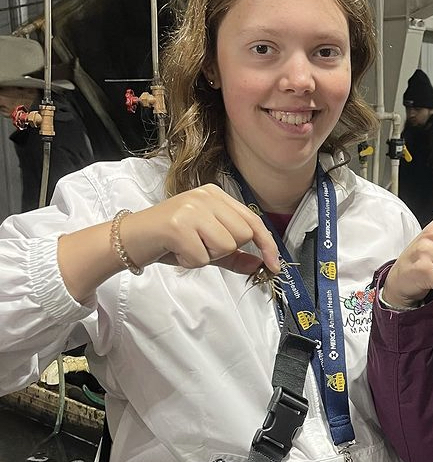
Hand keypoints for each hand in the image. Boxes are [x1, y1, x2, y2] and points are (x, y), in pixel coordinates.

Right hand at [120, 184, 280, 274]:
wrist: (128, 239)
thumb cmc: (168, 241)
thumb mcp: (206, 246)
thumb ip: (234, 255)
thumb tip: (261, 265)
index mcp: (216, 195)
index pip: (253, 221)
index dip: (267, 245)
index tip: (275, 265)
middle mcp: (206, 196)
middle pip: (242, 235)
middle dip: (224, 250)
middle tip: (200, 246)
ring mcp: (191, 208)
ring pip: (225, 245)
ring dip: (207, 256)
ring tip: (187, 247)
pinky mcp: (177, 225)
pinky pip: (202, 257)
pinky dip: (190, 262)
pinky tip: (176, 252)